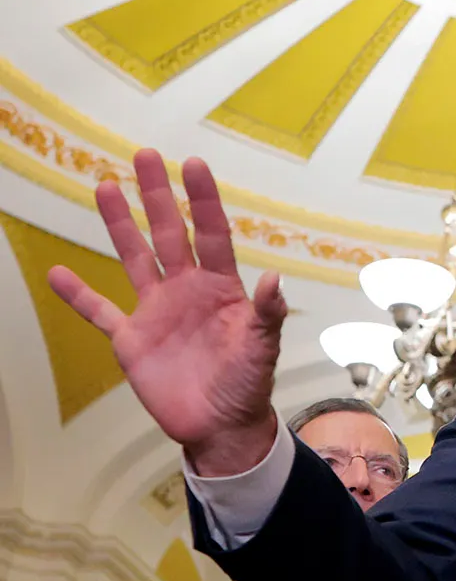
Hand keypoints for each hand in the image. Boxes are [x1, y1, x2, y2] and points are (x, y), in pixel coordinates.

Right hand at [47, 148, 286, 475]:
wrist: (222, 425)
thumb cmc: (248, 384)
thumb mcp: (262, 348)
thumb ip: (267, 313)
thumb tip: (273, 278)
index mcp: (221, 287)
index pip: (211, 233)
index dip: (202, 199)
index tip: (192, 163)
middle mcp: (187, 290)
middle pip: (168, 233)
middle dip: (156, 195)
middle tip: (145, 155)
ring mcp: (157, 311)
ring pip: (134, 258)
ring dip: (119, 224)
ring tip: (103, 186)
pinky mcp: (132, 340)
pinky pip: (100, 311)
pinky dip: (78, 295)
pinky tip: (57, 273)